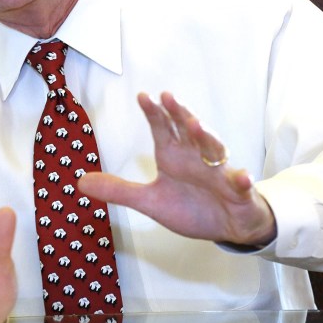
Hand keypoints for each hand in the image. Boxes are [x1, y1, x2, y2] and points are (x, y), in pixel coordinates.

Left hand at [78, 91, 276, 246]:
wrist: (228, 225)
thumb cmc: (192, 206)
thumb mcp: (150, 201)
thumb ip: (118, 190)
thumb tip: (81, 181)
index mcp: (174, 157)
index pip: (162, 130)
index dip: (154, 114)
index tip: (142, 96)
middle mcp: (197, 158)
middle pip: (188, 131)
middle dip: (179, 114)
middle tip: (167, 97)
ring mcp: (219, 174)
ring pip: (214, 151)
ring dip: (206, 138)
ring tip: (196, 125)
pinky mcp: (239, 192)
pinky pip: (241, 185)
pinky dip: (242, 180)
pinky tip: (242, 176)